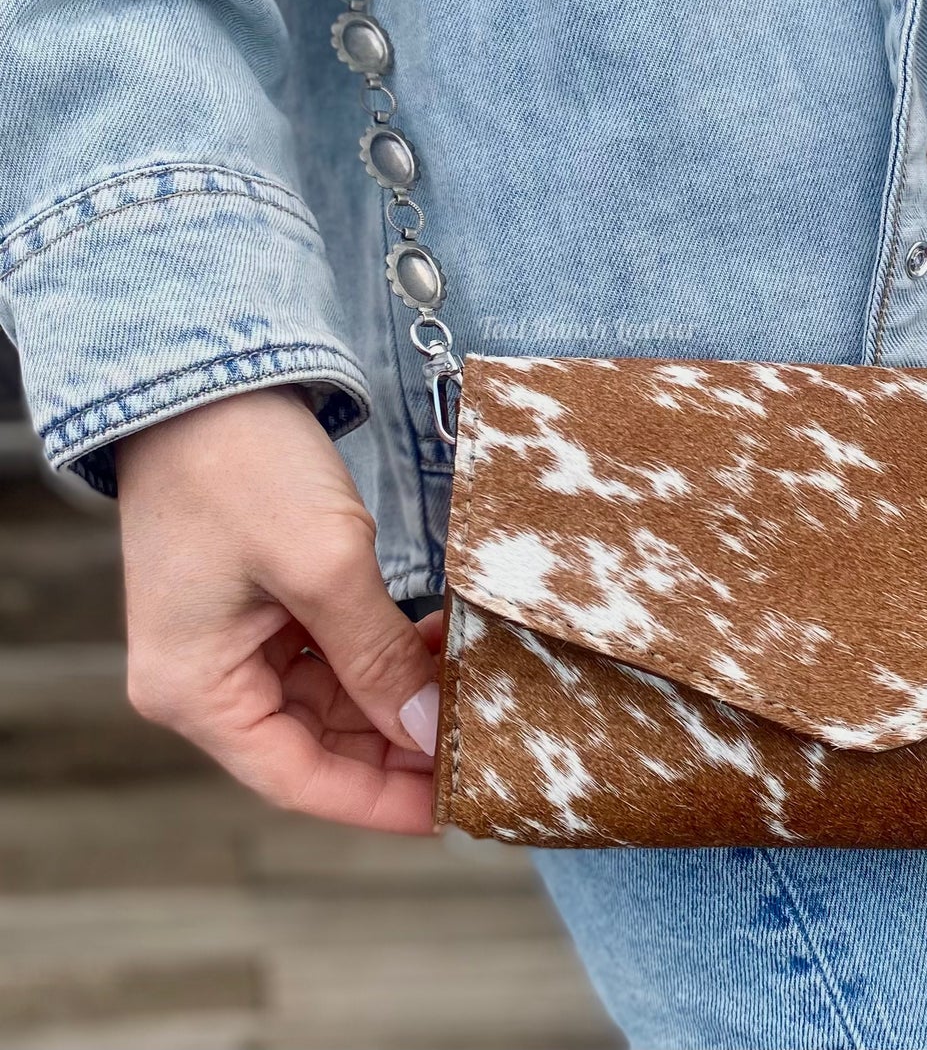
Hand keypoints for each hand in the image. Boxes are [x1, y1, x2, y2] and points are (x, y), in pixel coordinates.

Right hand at [117, 386, 441, 833]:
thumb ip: (378, 656)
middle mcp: (206, 676)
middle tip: (485, 736)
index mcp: (196, 690)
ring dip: (400, 689)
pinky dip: (384, 647)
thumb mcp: (325, 563)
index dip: (382, 800)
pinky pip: (329, 647)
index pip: (299, 779)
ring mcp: (233, 635)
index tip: (457, 804)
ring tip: (474, 678)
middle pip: (318, 742)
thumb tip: (427, 731)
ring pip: (333, 695)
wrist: (205, 367)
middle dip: (401, 741)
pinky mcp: (260, 596)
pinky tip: (439, 635)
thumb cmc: (240, 464)